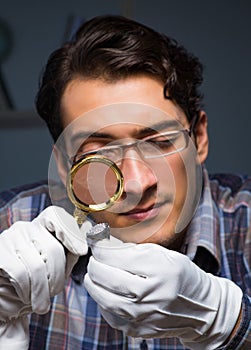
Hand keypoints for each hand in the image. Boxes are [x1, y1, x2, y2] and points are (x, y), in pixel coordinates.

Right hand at [0, 206, 90, 347]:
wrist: (7, 300)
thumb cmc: (35, 281)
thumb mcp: (58, 265)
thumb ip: (71, 252)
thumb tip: (88, 241)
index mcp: (40, 226)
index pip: (55, 216)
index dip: (70, 232)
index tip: (81, 251)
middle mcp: (24, 227)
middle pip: (52, 248)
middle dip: (57, 277)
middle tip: (54, 292)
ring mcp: (9, 238)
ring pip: (37, 265)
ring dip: (42, 290)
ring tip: (41, 301)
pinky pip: (20, 273)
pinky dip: (27, 291)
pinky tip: (26, 297)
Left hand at [84, 238, 242, 348]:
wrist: (200, 309)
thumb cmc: (181, 276)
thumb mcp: (165, 254)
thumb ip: (136, 249)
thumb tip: (107, 245)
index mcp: (160, 268)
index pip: (118, 256)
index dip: (101, 247)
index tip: (96, 241)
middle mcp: (151, 293)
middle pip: (107, 277)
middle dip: (94, 264)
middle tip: (94, 258)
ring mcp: (143, 315)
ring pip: (104, 298)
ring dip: (93, 283)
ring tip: (94, 274)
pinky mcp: (138, 329)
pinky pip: (110, 315)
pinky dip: (102, 301)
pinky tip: (105, 292)